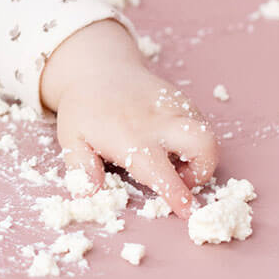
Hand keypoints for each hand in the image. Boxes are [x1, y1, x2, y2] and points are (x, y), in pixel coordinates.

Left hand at [41, 19, 217, 216]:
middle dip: (202, 171)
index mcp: (131, 138)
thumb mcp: (71, 138)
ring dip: (200, 157)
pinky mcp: (183, 101)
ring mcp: (175, 108)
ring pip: (207, 135)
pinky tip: (170, 142)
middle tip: (180, 179)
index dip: (177, 193)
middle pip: (203, 145)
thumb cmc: (83, 108)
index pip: (161, 171)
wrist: (98, 68)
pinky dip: (195, 140)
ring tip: (174, 160)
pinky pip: (201, 123)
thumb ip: (81, 167)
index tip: (188, 210)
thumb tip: (89, 194)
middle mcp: (159, 122)